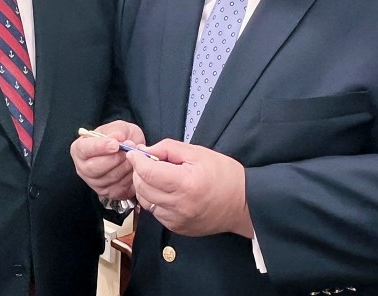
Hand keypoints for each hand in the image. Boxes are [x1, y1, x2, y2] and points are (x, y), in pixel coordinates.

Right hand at [70, 120, 145, 199]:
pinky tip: (133, 168)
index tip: (115, 144)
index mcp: (80, 149)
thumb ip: (118, 131)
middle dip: (115, 159)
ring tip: (134, 158)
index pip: (83, 149)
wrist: (130, 151)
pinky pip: (119, 188)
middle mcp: (82, 167)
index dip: (99, 147)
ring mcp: (93, 182)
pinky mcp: (107, 192)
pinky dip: (129, 178)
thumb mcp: (120, 127)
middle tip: (128, 151)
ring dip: (125, 168)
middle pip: (94, 168)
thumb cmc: (120, 137)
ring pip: (109, 179)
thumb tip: (117, 137)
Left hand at [128, 139, 252, 237]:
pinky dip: (154, 200)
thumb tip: (145, 151)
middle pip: (142, 187)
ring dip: (144, 187)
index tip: (134, 153)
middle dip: (138, 172)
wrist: (243, 204)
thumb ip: (169, 148)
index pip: (148, 172)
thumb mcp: (198, 152)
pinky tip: (166, 191)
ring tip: (156, 176)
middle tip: (144, 162)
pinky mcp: (177, 228)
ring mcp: (177, 220)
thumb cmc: (224, 175)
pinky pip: (156, 212)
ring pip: (145, 201)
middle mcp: (179, 205)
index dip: (137, 160)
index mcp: (186, 183)